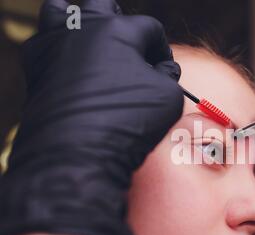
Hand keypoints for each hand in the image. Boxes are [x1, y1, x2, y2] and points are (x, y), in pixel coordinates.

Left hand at [0, 0, 182, 234]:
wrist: (76, 151)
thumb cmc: (126, 121)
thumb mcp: (168, 96)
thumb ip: (168, 76)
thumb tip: (162, 71)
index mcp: (119, 30)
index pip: (149, 28)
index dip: (163, 50)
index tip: (165, 71)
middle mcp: (83, 28)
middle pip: (104, 8)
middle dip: (122, 26)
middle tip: (131, 52)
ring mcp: (54, 44)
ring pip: (62, 12)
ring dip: (81, 24)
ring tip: (93, 42)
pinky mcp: (36, 66)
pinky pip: (44, 42)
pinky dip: (59, 46)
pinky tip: (71, 65)